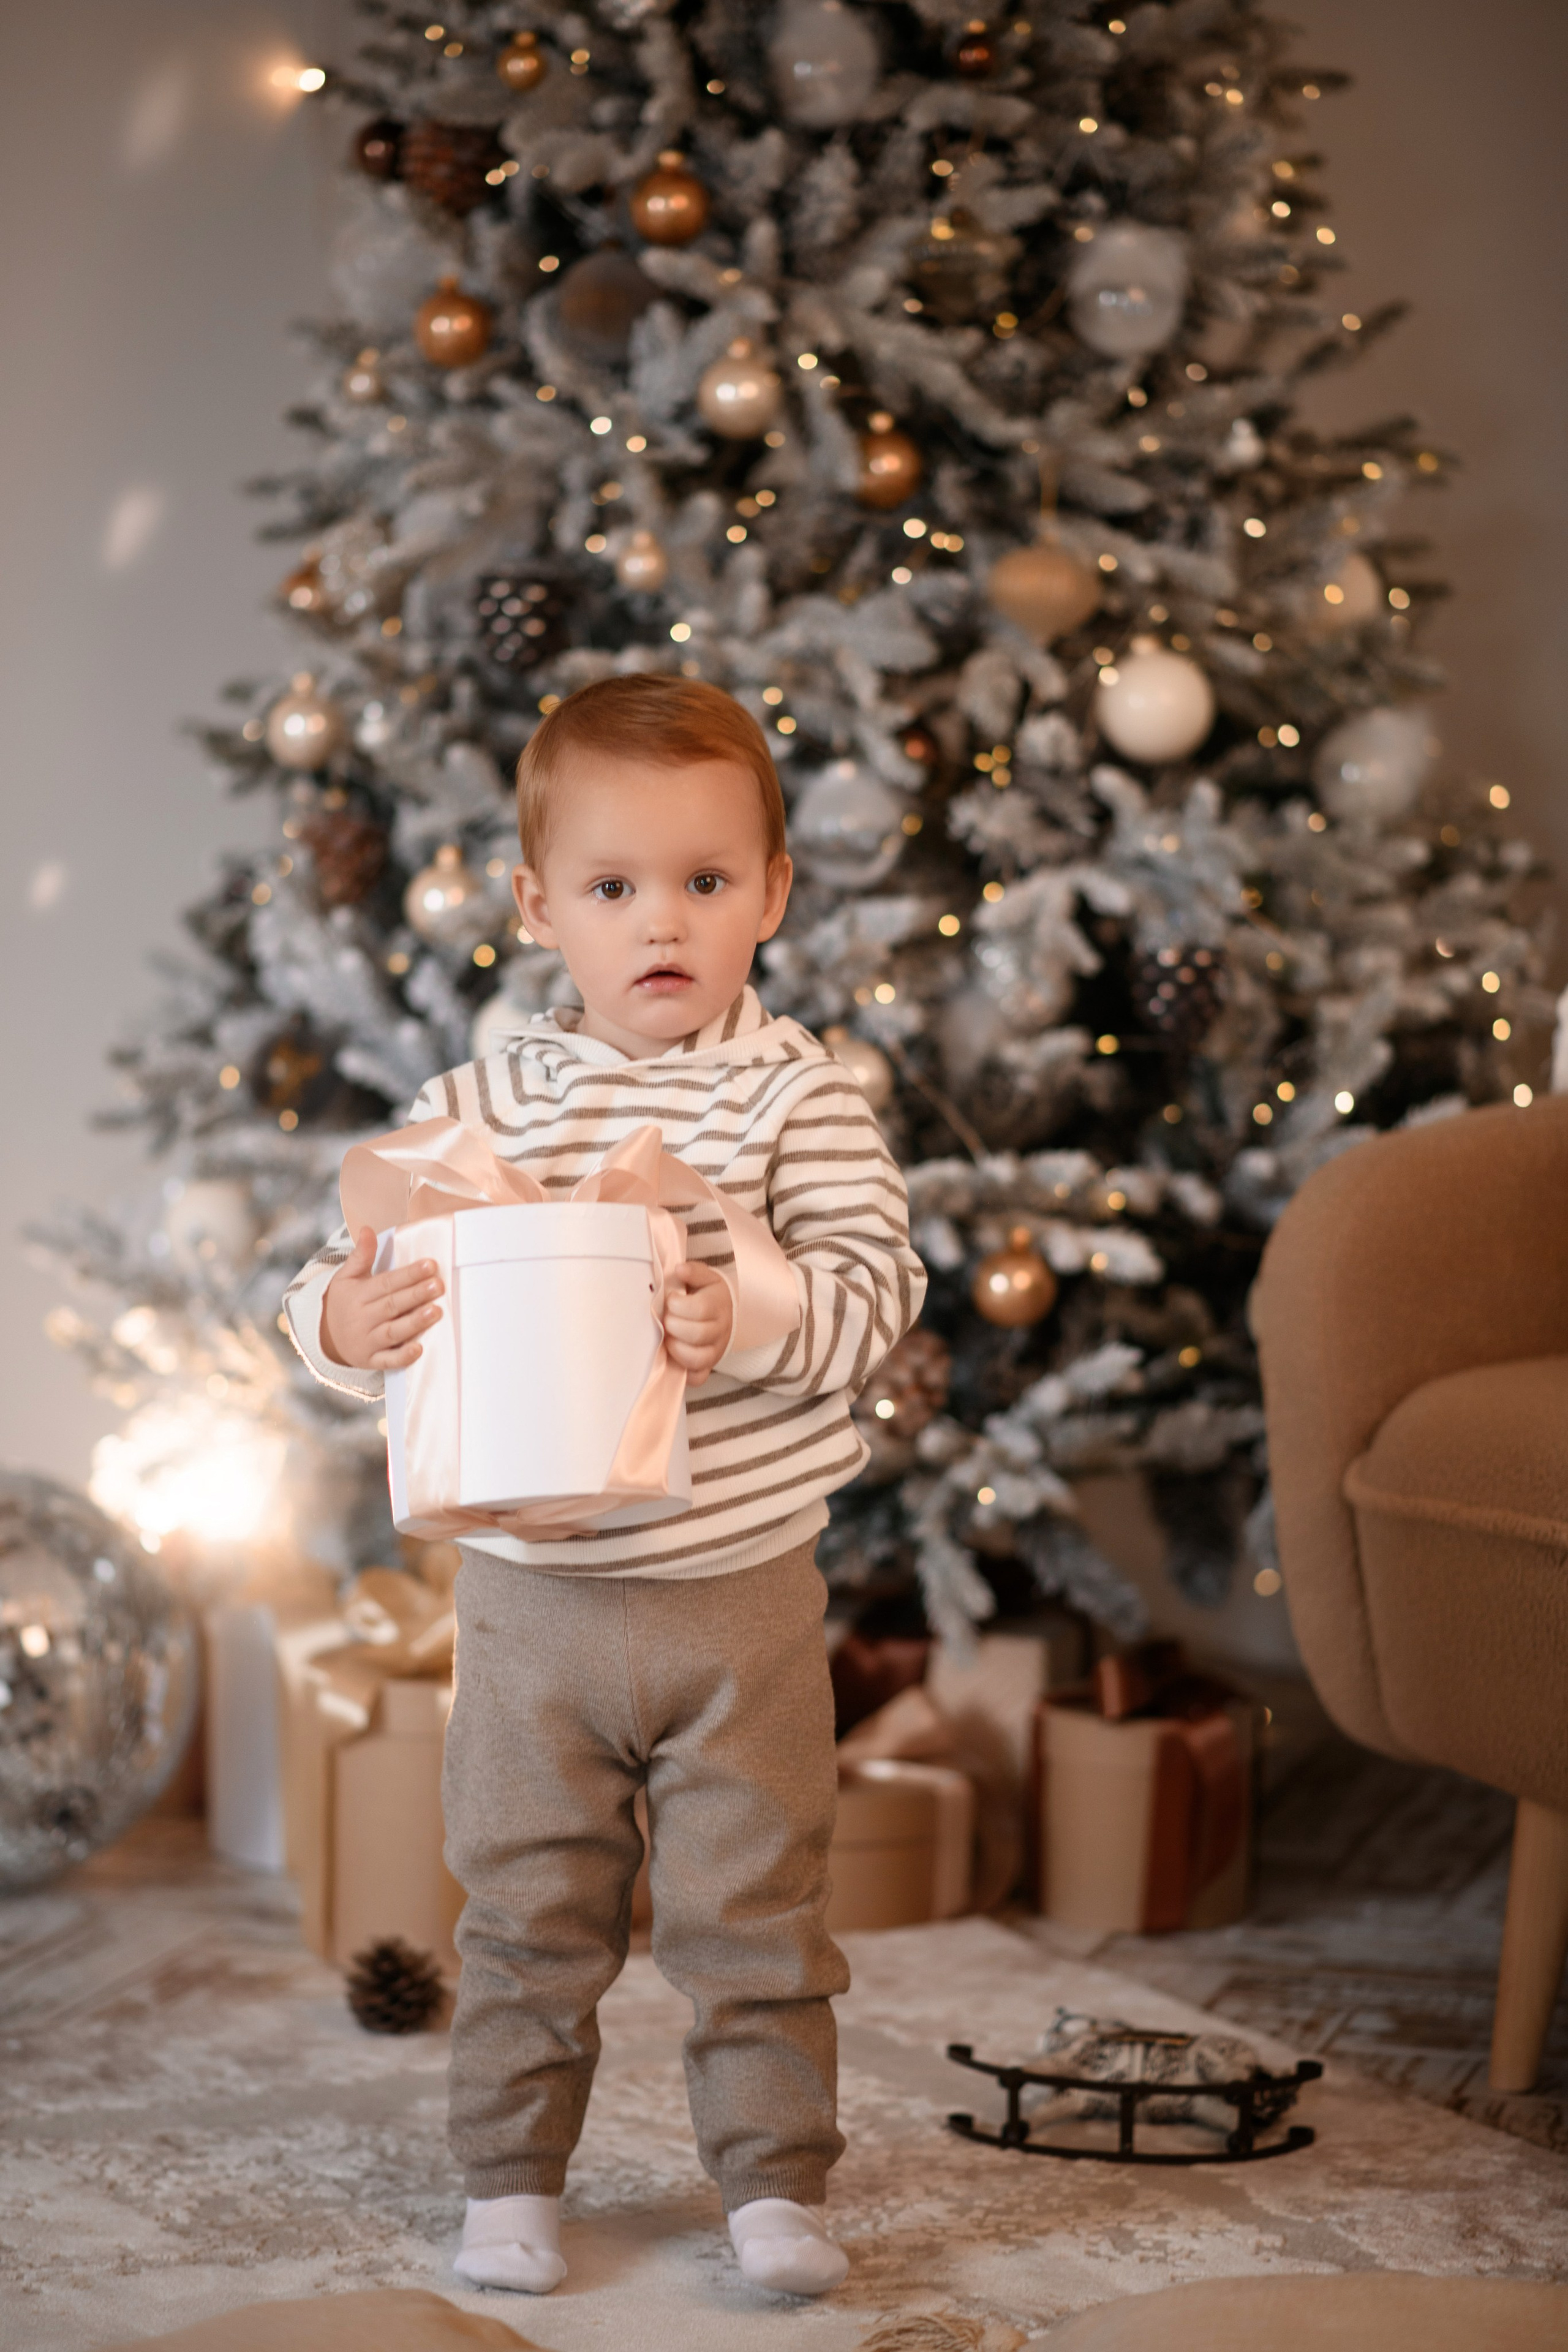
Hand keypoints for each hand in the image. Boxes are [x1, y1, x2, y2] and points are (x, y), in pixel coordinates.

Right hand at [319, 1227, 444, 1370]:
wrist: (325, 1338)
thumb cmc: (345, 1302)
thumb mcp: (347, 1277)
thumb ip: (360, 1256)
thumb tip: (367, 1229)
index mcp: (359, 1294)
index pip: (387, 1283)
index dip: (409, 1274)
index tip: (431, 1265)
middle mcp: (362, 1317)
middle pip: (392, 1305)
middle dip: (416, 1295)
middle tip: (438, 1285)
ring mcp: (366, 1341)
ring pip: (392, 1332)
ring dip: (414, 1323)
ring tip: (436, 1312)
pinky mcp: (371, 1360)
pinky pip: (387, 1361)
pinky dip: (402, 1357)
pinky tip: (419, 1349)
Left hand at [662, 1260, 733, 1386]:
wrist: (724, 1312)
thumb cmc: (707, 1293)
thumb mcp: (704, 1277)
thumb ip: (693, 1271)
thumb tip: (679, 1269)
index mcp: (719, 1304)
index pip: (699, 1309)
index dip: (678, 1305)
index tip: (670, 1299)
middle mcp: (721, 1330)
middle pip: (697, 1334)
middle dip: (673, 1326)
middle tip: (666, 1318)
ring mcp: (716, 1351)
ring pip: (697, 1358)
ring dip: (675, 1348)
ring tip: (667, 1337)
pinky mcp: (709, 1367)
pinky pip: (697, 1377)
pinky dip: (683, 1371)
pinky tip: (674, 1356)